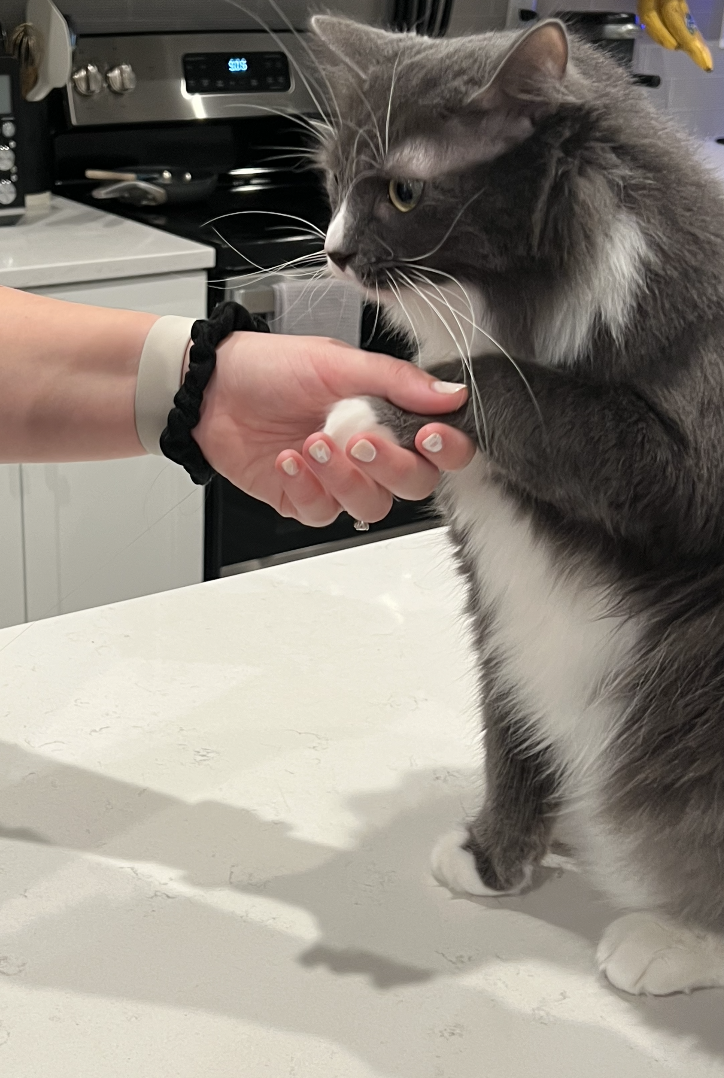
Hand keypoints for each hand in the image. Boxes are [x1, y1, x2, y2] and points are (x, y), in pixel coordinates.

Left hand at [193, 332, 474, 524]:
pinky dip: (305, 487)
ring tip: (312, 444)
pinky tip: (286, 460)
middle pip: (414, 484)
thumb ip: (397, 381)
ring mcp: (338, 479)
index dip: (446, 449)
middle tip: (360, 439)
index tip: (428, 435)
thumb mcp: (338, 362)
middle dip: (391, 466)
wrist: (212, 386)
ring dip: (344, 479)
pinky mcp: (304, 499)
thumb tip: (452, 394)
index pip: (440, 447)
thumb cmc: (272, 367)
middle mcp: (370, 452)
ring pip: (371, 505)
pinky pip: (322, 512)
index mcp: (390, 414)